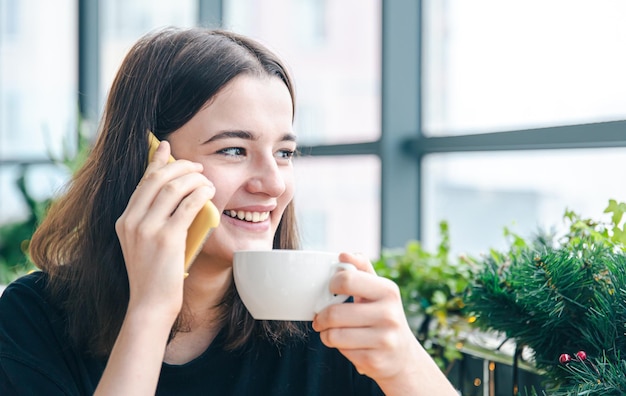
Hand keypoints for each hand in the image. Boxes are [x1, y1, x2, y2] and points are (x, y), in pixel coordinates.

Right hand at [115, 140, 214, 319]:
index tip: (167, 147)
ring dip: (195, 179)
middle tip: (198, 167)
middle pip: (157, 178)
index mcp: (124, 220)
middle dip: (181, 166)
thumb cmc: (154, 276)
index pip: (142, 182)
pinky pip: (187, 205)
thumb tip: (176, 198)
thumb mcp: (144, 245)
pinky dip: (201, 193)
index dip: (157, 161)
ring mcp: (146, 229)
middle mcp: (131, 221)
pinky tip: (210, 192)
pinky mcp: (166, 238)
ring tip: (207, 181)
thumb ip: (152, 222)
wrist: (150, 304)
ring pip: (173, 187)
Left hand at [312, 253, 455, 394]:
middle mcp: (389, 314)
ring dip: (326, 333)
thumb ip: (361, 269)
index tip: (330, 291)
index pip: (347, 280)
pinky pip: (341, 351)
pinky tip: (348, 345)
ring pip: (334, 335)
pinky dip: (338, 348)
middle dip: (322, 315)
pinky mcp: (375, 361)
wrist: (403, 356)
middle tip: (321, 317)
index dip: (331, 284)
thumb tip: (344, 254)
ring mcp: (384, 339)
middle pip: (335, 312)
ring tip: (332, 331)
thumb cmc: (383, 316)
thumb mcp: (378, 290)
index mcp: (388, 290)